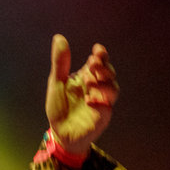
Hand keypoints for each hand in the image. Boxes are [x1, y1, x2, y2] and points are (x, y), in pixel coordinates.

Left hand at [45, 34, 118, 154]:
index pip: (98, 62)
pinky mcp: (102, 115)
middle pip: (108, 73)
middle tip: (93, 63)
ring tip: (89, 80)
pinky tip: (89, 100)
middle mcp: (96, 87)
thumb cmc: (58, 107)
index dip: (101, 55)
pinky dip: (99, 101)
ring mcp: (101, 100)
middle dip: (104, 67)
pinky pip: (107, 106)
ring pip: (113, 88)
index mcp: (85, 77)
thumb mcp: (56, 82)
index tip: (97, 50)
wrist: (60, 132)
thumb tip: (59, 37)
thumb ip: (60, 62)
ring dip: (104, 82)